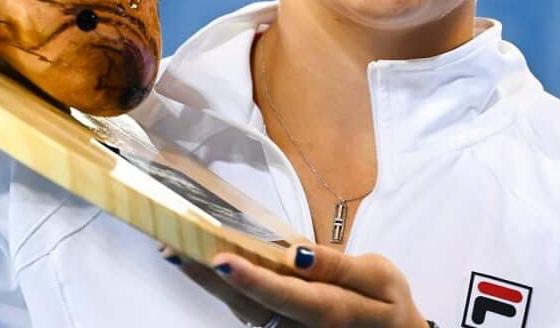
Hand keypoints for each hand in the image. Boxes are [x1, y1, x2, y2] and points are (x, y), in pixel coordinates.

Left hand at [158, 241, 429, 327]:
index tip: (221, 260)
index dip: (251, 278)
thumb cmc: (387, 304)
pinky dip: (219, 286)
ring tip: (172, 249)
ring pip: (239, 308)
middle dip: (208, 276)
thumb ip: (339, 266)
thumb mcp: (379, 277)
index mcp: (329, 312)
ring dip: (204, 281)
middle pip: (247, 303)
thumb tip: (299, 253)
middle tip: (172, 246)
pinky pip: (244, 309)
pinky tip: (194, 262)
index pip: (284, 294)